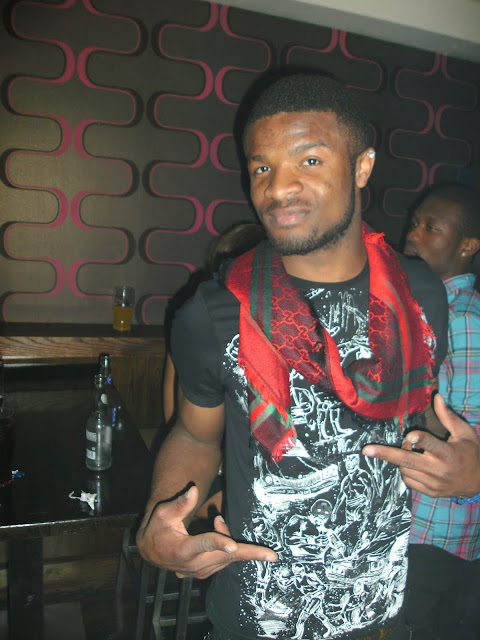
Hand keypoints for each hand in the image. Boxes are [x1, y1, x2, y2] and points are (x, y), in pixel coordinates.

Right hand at [136, 485, 276, 578]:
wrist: (152, 551)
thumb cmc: (158, 528)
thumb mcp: (163, 513)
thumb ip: (180, 503)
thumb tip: (194, 490)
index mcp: (183, 549)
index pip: (204, 544)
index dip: (219, 543)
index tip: (234, 545)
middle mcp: (194, 565)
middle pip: (226, 557)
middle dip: (249, 553)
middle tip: (271, 555)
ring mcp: (201, 571)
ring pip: (227, 559)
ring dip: (234, 543)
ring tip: (218, 519)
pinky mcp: (206, 572)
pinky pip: (225, 562)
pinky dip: (230, 548)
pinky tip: (221, 532)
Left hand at [363, 394, 479, 497]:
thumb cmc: (472, 453)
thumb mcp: (464, 433)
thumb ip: (448, 417)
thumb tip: (437, 396)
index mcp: (448, 453)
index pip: (430, 445)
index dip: (419, 440)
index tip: (409, 436)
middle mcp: (439, 470)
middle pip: (408, 461)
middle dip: (386, 454)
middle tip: (367, 450)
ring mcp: (434, 484)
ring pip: (405, 470)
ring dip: (401, 459)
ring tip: (411, 450)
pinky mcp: (430, 493)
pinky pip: (409, 481)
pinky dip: (406, 471)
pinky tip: (414, 464)